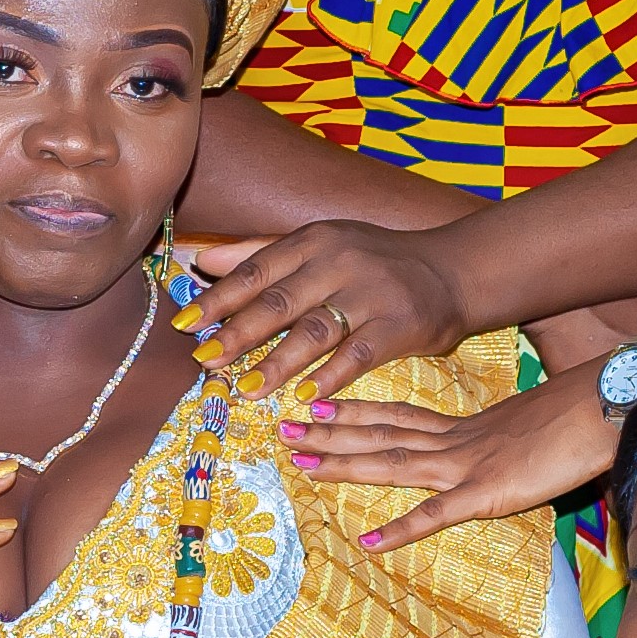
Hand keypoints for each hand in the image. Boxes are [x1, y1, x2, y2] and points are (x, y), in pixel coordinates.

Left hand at [180, 225, 469, 400]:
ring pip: (315, 330)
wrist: (452, 270)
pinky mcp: (400, 324)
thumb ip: (259, 252)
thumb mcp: (318, 244)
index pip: (255, 271)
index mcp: (312, 241)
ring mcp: (371, 293)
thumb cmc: (373, 260)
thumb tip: (200, 261)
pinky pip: (359, 354)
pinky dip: (331, 375)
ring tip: (246, 389)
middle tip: (204, 361)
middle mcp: (338, 262)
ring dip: (277, 362)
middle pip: (279, 301)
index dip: (217, 299)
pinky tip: (305, 396)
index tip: (184, 325)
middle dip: (237, 333)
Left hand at [282, 371, 618, 550]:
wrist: (609, 407)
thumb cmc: (581, 415)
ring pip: (392, 462)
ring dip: (343, 463)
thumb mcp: (529, 424)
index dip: (352, 410)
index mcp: (464, 426)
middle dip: (328, 432)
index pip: (396, 414)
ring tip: (301, 463)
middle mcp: (455, 441)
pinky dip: (401, 528)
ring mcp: (467, 466)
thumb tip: (496, 448)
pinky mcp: (488, 494)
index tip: (314, 404)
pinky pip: (437, 514)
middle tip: (282, 427)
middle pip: (379, 433)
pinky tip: (369, 542)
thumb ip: (503, 437)